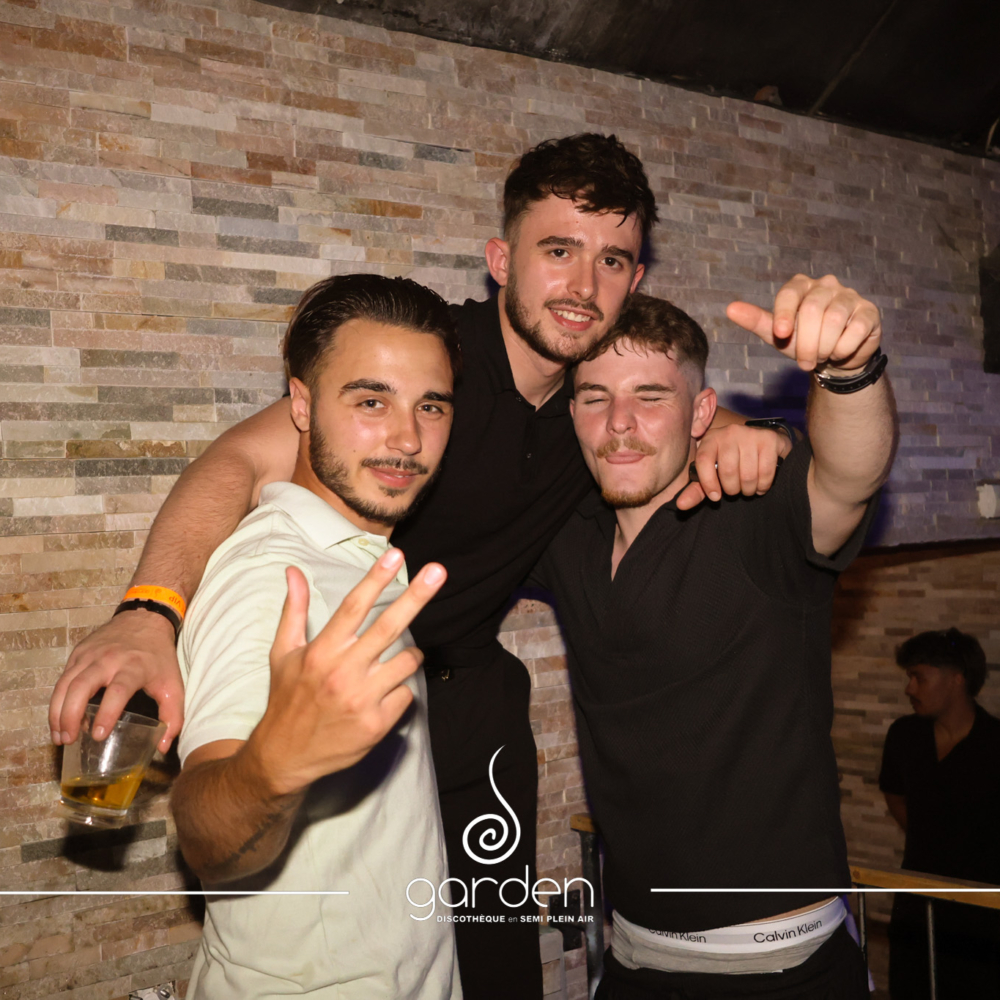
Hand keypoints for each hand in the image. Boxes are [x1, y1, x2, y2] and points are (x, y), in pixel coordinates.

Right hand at [49, 610, 183, 752]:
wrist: (145, 618)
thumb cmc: (158, 657)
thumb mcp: (173, 684)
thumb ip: (173, 717)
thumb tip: (162, 747)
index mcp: (134, 666)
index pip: (117, 691)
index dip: (107, 714)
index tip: (97, 735)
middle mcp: (108, 659)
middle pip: (82, 686)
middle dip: (71, 715)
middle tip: (68, 740)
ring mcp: (90, 655)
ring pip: (65, 684)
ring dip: (57, 712)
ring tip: (59, 737)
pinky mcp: (78, 653)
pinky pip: (62, 679)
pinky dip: (57, 701)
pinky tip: (59, 719)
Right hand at [247, 549, 446, 795]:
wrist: (285, 757)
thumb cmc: (287, 699)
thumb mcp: (283, 653)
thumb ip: (294, 610)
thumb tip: (294, 572)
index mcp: (322, 651)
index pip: (354, 607)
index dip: (376, 579)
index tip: (395, 556)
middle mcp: (344, 672)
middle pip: (390, 626)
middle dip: (417, 596)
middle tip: (438, 572)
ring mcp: (363, 699)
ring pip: (408, 662)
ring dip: (409, 657)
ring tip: (387, 665)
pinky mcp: (378, 724)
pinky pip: (406, 694)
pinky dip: (398, 691)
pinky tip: (379, 697)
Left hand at [675, 424, 790, 509]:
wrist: (764, 443)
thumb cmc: (733, 462)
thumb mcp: (713, 473)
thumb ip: (697, 490)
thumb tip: (681, 505)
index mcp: (711, 439)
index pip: (703, 461)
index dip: (708, 483)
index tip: (715, 497)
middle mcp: (729, 432)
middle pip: (727, 470)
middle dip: (732, 489)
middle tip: (736, 491)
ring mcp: (750, 434)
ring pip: (747, 474)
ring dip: (748, 489)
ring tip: (748, 489)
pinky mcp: (769, 439)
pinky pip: (765, 472)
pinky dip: (763, 485)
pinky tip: (761, 486)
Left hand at [727, 274, 880, 372]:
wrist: (834, 357)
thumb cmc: (803, 340)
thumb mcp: (777, 334)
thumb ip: (756, 320)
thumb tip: (730, 308)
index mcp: (801, 286)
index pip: (790, 293)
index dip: (784, 314)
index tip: (781, 334)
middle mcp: (826, 285)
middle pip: (812, 310)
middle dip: (806, 343)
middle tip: (804, 362)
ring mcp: (850, 297)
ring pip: (834, 319)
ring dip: (824, 347)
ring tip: (821, 357)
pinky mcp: (869, 312)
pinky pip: (855, 329)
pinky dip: (844, 348)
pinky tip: (839, 352)